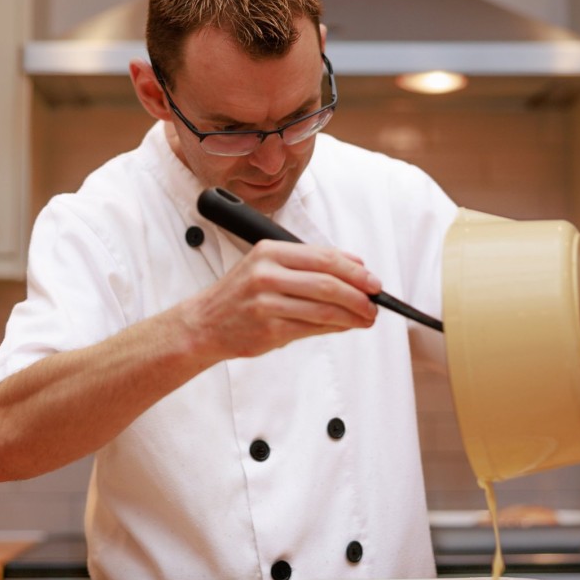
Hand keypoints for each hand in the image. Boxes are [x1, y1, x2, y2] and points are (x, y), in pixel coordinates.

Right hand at [185, 240, 381, 358]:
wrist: (205, 324)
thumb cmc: (241, 295)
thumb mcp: (268, 267)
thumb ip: (309, 265)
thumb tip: (356, 266)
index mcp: (270, 251)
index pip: (324, 257)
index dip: (355, 270)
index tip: (373, 281)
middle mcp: (267, 274)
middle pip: (328, 283)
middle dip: (359, 295)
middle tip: (375, 303)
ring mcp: (267, 303)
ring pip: (324, 308)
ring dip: (352, 315)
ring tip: (367, 318)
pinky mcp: (269, 329)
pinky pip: (312, 328)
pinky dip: (335, 328)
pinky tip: (346, 327)